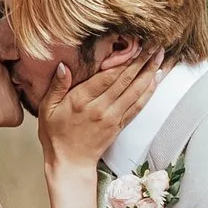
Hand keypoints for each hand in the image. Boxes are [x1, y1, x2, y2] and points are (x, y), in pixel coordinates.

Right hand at [39, 42, 158, 169]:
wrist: (69, 163)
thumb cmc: (55, 135)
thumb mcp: (47, 109)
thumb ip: (57, 87)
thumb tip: (63, 66)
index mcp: (81, 101)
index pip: (107, 77)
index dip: (124, 60)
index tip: (136, 45)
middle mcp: (100, 108)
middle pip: (125, 81)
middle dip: (142, 61)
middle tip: (155, 44)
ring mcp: (112, 118)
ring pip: (135, 92)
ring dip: (150, 73)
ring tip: (160, 56)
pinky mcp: (120, 125)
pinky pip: (137, 106)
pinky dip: (149, 92)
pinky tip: (156, 80)